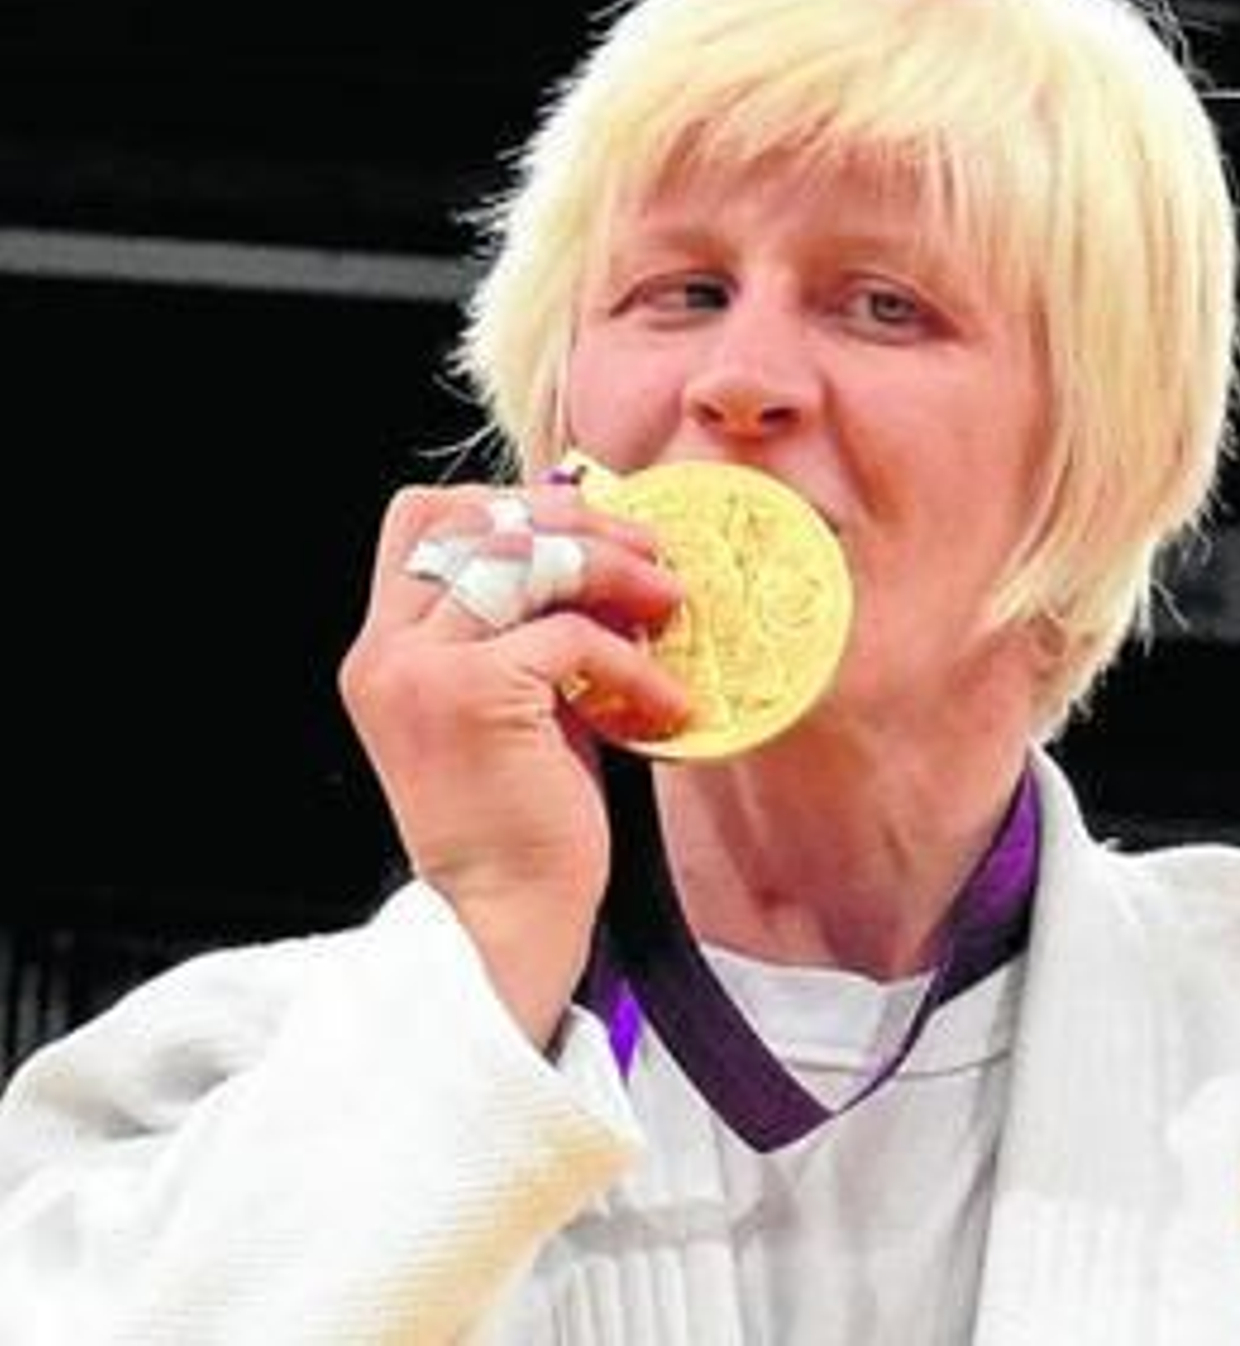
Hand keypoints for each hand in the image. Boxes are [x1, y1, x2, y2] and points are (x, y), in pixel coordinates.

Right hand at [339, 480, 687, 1039]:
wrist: (504, 920)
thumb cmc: (523, 818)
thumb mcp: (515, 703)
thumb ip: (527, 627)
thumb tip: (600, 548)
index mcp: (386, 647)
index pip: (421, 518)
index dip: (509, 500)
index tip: (588, 523)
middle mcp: (387, 649)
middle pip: (476, 519)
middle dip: (575, 521)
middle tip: (649, 554)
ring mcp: (419, 670)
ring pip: (524, 559)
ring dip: (614, 571)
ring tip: (672, 605)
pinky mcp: (472, 697)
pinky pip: (569, 636)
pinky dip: (632, 664)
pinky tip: (668, 705)